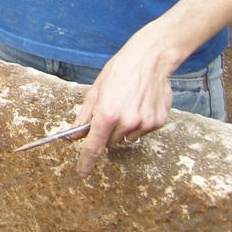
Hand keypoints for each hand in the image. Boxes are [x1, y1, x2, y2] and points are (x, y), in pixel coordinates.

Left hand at [72, 31, 175, 176]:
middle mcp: (127, 122)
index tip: (82, 172)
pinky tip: (141, 104)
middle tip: (110, 111)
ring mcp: (144, 123)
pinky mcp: (158, 122)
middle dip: (106, 132)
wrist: (150, 59)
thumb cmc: (119, 70)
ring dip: (123, 127)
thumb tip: (73, 135)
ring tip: (127, 104)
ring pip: (126, 138)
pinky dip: (139, 123)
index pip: (93, 146)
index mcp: (107, 113)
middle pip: (110, 141)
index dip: (86, 161)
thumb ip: (84, 115)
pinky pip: (143, 131)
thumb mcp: (96, 90)